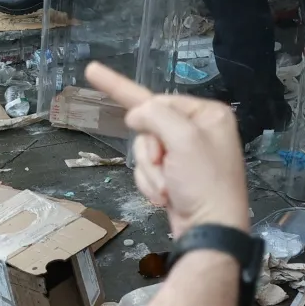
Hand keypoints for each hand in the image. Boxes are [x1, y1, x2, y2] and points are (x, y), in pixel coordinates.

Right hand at [84, 62, 249, 237]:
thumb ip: (155, 115)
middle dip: (150, 151)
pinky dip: (151, 184)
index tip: (94, 75)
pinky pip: (147, 170)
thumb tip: (134, 114)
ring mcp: (186, 155)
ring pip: (145, 150)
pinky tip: (167, 197)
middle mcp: (199, 131)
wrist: (209, 230)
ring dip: (150, 172)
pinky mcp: (175, 176)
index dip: (141, 110)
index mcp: (209, 115)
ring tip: (169, 188)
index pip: (161, 100)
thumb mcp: (183, 139)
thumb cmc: (204, 182)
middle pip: (149, 127)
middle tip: (164, 165)